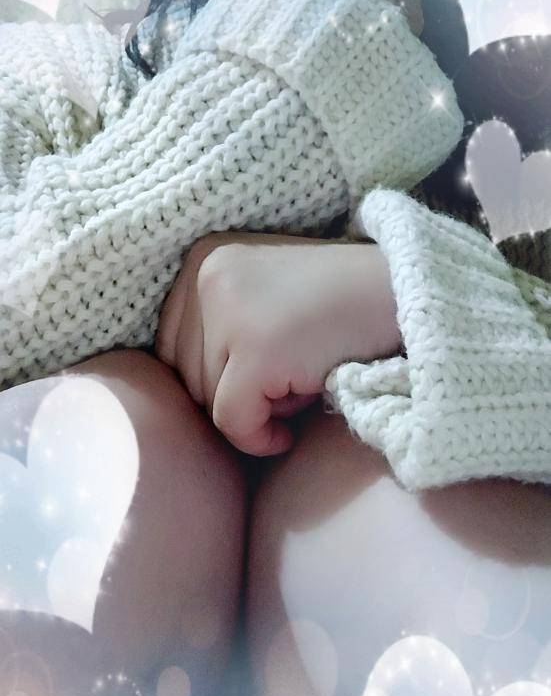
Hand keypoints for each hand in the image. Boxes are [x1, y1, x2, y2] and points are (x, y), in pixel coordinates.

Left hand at [155, 230, 401, 456]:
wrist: (409, 298)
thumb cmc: (339, 309)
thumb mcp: (262, 296)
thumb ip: (214, 326)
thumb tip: (170, 391)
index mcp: (203, 257)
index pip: (169, 348)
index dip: (215, 375)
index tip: (266, 368)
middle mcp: (207, 274)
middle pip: (183, 377)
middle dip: (234, 392)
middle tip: (291, 374)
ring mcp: (231, 310)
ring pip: (207, 403)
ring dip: (255, 408)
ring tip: (300, 380)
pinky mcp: (259, 349)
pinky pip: (233, 423)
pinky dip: (260, 438)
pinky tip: (290, 428)